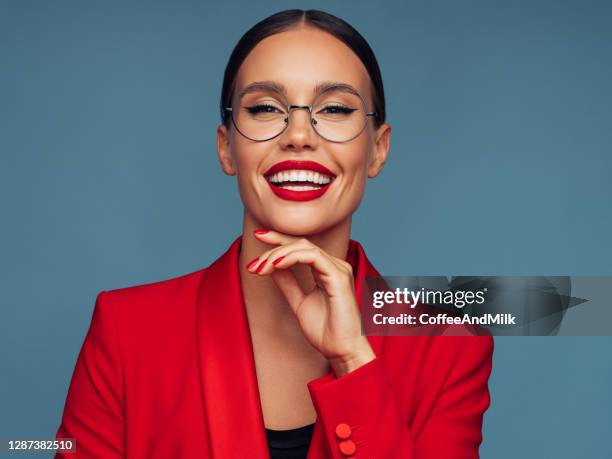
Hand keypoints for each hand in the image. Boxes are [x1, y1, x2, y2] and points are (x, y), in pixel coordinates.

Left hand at [247, 230, 375, 375]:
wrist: (341, 351)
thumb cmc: (327, 332)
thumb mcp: (299, 303)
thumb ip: (288, 284)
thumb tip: (272, 267)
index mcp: (327, 270)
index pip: (301, 247)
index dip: (279, 239)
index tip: (258, 236)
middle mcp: (335, 266)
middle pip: (300, 243)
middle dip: (273, 248)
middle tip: (254, 264)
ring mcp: (338, 269)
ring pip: (304, 247)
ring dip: (278, 254)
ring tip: (261, 267)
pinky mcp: (339, 276)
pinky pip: (312, 257)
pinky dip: (291, 258)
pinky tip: (276, 266)